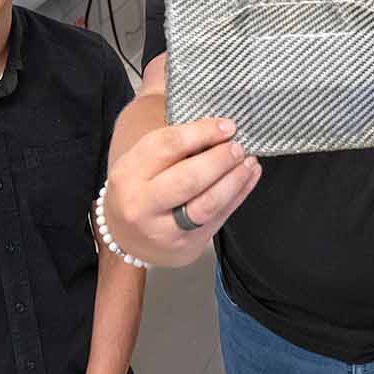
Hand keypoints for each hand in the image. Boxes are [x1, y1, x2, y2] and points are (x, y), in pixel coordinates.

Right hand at [105, 118, 261, 266]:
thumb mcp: (141, 164)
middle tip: (238, 147)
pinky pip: (219, 219)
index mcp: (128, 174)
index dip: (202, 132)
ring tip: (248, 163)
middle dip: (220, 159)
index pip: (167, 146)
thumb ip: (173, 146)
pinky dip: (238, 196)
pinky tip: (248, 178)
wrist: (125, 239)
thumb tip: (218, 129)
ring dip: (234, 180)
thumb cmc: (139, 190)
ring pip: (207, 204)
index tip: (226, 126)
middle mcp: (142, 204)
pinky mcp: (186, 246)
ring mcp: (164, 230)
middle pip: (188, 178)